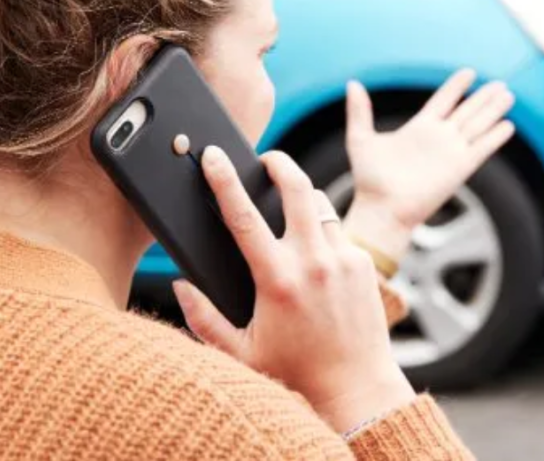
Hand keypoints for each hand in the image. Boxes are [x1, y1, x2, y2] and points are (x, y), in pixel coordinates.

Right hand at [173, 146, 414, 433]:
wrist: (356, 388)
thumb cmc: (295, 372)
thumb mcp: (240, 352)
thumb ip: (204, 318)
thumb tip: (180, 284)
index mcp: (277, 280)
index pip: (243, 216)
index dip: (224, 180)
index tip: (214, 156)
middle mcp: (313, 263)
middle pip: (296, 187)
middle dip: (278, 162)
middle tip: (265, 159)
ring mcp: (343, 260)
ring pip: (320, 203)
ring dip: (302, 195)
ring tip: (287, 203)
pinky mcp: (363, 264)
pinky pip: (338, 230)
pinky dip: (321, 229)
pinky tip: (312, 249)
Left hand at [343, 70, 514, 261]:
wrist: (382, 210)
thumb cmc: (369, 180)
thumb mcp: (361, 139)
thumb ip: (359, 111)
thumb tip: (353, 83)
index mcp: (418, 129)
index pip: (443, 101)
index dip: (456, 87)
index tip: (469, 72)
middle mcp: (438, 138)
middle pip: (466, 111)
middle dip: (483, 97)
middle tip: (500, 83)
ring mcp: (451, 153)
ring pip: (477, 125)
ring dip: (493, 111)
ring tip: (508, 95)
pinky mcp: (459, 169)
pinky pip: (482, 148)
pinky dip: (494, 137)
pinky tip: (508, 125)